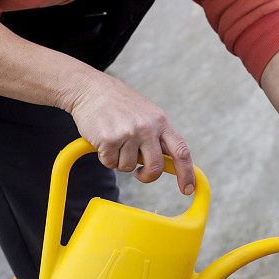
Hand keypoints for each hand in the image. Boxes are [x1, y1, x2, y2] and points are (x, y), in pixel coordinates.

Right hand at [61, 71, 194, 194]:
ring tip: (115, 142)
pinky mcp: (109, 138)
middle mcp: (148, 127)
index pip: (182, 152)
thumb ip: (159, 137)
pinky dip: (106, 157)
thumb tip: (172, 165)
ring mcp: (129, 133)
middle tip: (139, 174)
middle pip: (155, 167)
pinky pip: (110, 163)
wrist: (90, 88)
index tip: (188, 189)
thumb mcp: (148, 115)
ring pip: (128, 167)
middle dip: (147, 176)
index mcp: (162, 121)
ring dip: (120, 161)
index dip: (187, 173)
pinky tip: (103, 140)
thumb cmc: (121, 104)